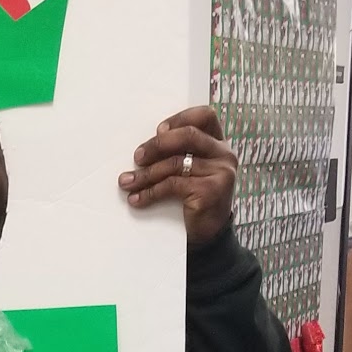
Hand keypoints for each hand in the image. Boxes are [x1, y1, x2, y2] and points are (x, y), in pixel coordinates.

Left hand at [119, 106, 237, 244]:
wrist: (209, 236)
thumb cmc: (195, 200)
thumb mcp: (191, 171)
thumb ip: (181, 154)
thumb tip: (145, 148)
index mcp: (220, 144)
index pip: (204, 116)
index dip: (179, 119)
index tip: (158, 131)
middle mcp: (224, 155)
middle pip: (188, 135)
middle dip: (157, 145)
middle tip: (137, 157)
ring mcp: (220, 173)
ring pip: (175, 163)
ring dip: (145, 174)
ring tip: (127, 182)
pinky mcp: (210, 191)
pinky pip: (172, 184)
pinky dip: (150, 192)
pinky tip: (137, 199)